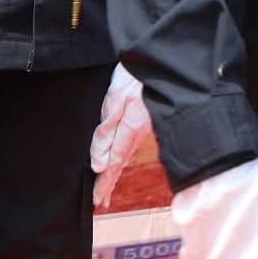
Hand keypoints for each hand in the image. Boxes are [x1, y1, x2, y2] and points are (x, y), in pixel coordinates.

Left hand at [89, 65, 152, 209]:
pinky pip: (131, 142)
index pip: (114, 163)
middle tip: (101, 201)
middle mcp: (138, 131)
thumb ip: (107, 132)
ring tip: (108, 186)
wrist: (160, 57)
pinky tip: (121, 157)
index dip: (105, 182)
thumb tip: (98, 163)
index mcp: (130, 130)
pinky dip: (124, 155)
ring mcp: (144, 124)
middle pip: (121, 162)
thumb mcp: (116, 101)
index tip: (97, 200)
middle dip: (110, 182)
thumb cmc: (135, 75)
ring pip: (126, 153)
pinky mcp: (145, 116)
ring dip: (116, 171)